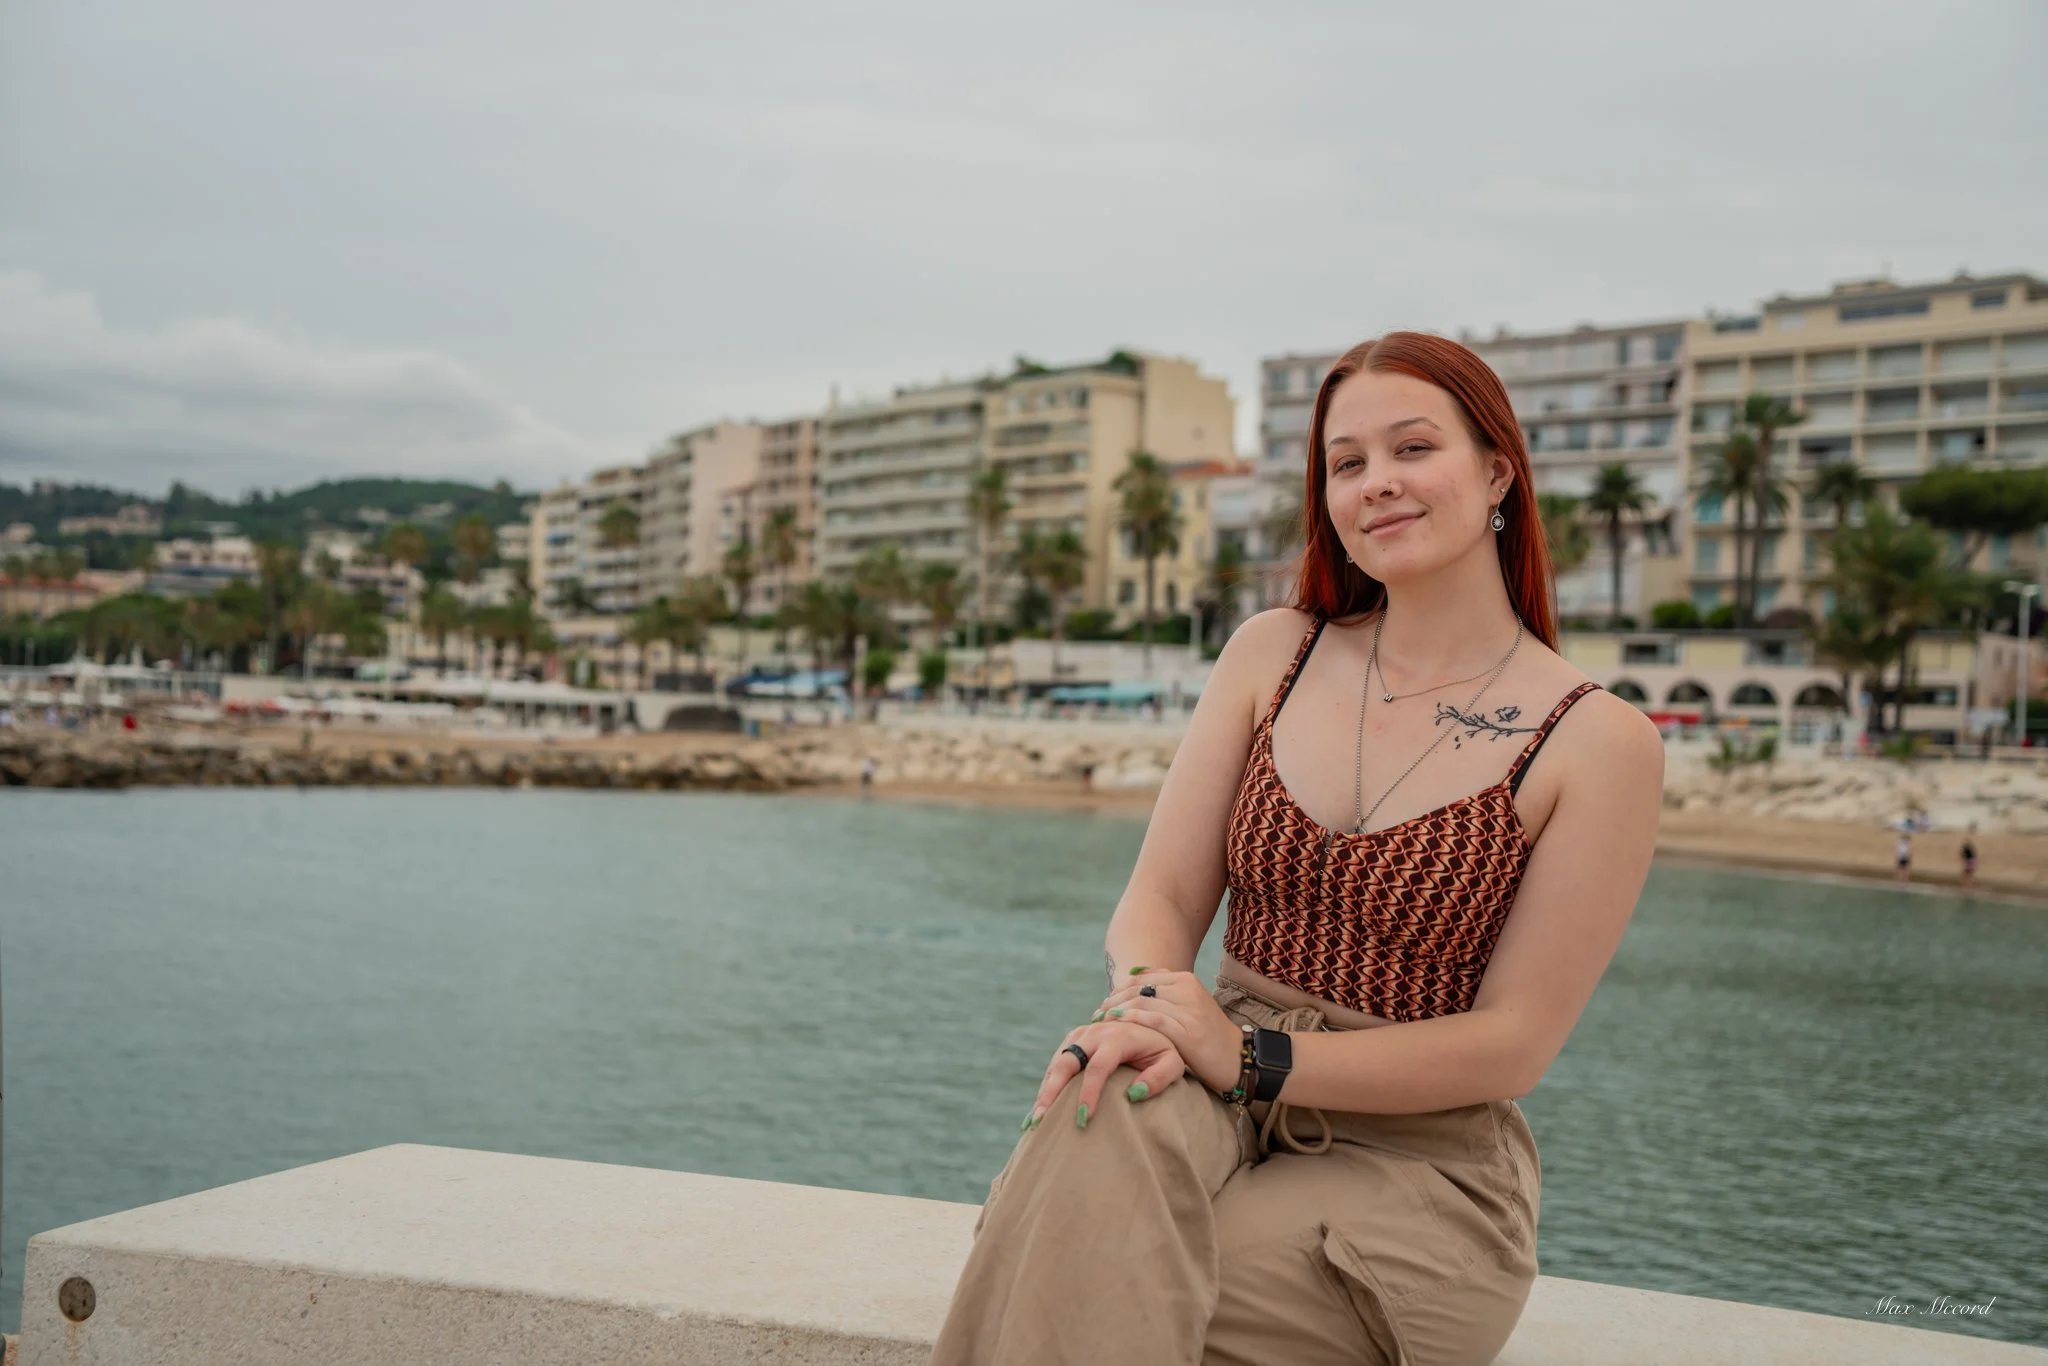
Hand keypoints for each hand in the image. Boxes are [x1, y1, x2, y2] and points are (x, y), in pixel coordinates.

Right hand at [1025, 1018, 1187, 1130]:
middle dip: (1051, 1091)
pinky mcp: (1074, 1039)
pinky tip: (1042, 1107)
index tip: (1083, 1119)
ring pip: (1057, 1062)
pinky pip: (1056, 1062)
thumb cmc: (1164, 1051)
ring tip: (1034, 1119)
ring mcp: (1082, 1034)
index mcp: (1119, 1036)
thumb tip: (1133, 1094)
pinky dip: (1048, 1084)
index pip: (1098, 1067)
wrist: (1151, 1026)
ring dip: (1045, 1090)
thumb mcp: (1173, 1063)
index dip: (1089, 1093)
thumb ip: (1160, 1078)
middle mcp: (1096, 1032)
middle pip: (1067, 1062)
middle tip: (1039, 1120)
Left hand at [1092, 967, 1242, 1094]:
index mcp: (1185, 980)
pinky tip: (1118, 1025)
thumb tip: (1133, 974)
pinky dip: (1133, 1020)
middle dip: (1113, 1001)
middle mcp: (1187, 989)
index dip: (1118, 991)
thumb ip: (1164, 991)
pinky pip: (1154, 1020)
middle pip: (1139, 989)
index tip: (1103, 1005)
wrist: (1236, 1058)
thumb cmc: (1205, 1036)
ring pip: (1143, 1001)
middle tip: (1097, 1016)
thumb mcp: (1187, 1006)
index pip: (1141, 979)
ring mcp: (1189, 1009)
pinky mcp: (1189, 1031)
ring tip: (1101, 1024)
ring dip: (1117, 1011)